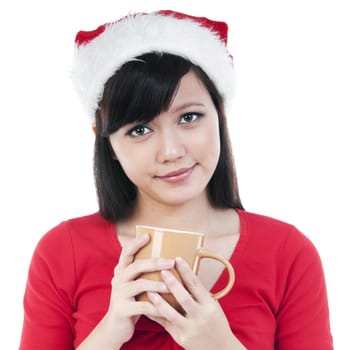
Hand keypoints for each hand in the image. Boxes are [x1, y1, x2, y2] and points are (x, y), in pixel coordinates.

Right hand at [79, 234, 173, 348]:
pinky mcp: (122, 309)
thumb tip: (166, 261)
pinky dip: (156, 306)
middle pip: (137, 266)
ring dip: (158, 285)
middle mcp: (118, 279)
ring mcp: (119, 294)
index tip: (148, 235)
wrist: (115, 327)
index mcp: (121, 271)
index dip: (136, 243)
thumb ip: (142, 274)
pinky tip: (166, 308)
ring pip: (140, 285)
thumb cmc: (130, 301)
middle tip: (171, 262)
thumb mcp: (133, 285)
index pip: (126, 253)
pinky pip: (142, 306)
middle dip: (156, 263)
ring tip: (171, 286)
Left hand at [146, 257, 244, 349]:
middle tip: (162, 270)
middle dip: (172, 284)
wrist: (221, 349)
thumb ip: (199, 293)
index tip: (177, 259)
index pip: (196, 285)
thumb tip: (184, 272)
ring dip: (159, 301)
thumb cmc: (216, 323)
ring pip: (172, 313)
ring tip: (150, 290)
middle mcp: (201, 316)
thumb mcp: (212, 306)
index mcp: (210, 305)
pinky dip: (156, 315)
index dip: (186, 271)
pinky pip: (166, 324)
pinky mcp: (181, 338)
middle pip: (184, 298)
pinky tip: (147, 307)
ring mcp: (190, 328)